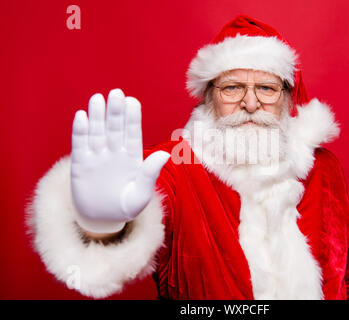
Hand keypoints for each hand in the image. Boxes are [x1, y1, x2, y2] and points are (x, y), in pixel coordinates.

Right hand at [70, 89, 169, 232]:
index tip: (133, 102)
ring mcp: (97, 156)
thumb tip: (164, 155)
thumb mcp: (140, 195)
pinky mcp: (80, 163)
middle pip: (115, 128)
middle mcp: (115, 152)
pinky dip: (80, 130)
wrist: (102, 220)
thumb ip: (150, 174)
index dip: (132, 118)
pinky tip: (81, 116)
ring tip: (98, 99)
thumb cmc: (126, 208)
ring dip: (97, 116)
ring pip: (97, 131)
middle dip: (116, 111)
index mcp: (133, 157)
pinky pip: (80, 143)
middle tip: (116, 93)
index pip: (133, 133)